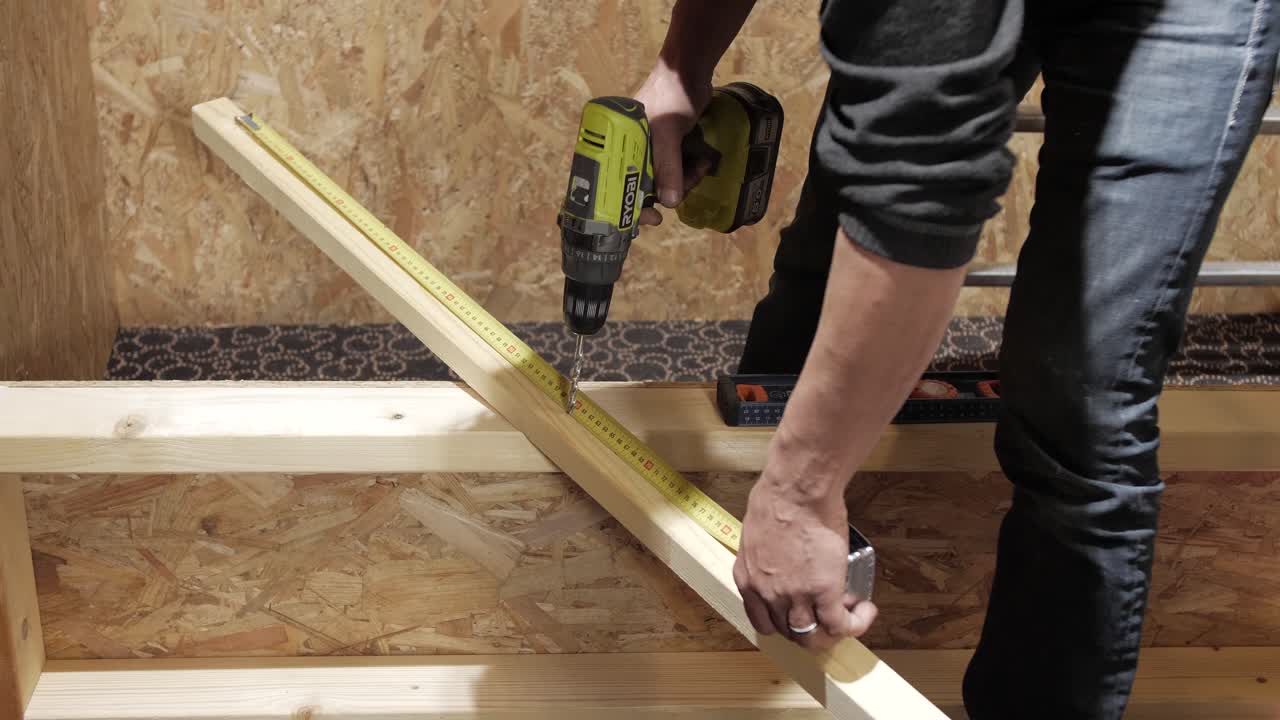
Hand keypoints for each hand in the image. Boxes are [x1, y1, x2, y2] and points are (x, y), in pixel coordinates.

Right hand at [632, 63, 713, 225]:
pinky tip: (702, 164)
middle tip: (685, 190)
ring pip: (662, 179)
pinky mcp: (668, 146)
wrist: (690, 71)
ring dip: (683, 181)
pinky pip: (674, 169)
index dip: (630, 206)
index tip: (652, 219)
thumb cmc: (671, 96)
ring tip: (700, 168)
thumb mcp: (668, 133)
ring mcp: (649, 149)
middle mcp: (630, 151)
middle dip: (666, 192)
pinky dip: (688, 171)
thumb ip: (668, 166)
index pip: (616, 185)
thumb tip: (669, 203)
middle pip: (643, 186)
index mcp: (618, 147)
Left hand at [733, 477, 877, 651]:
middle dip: (813, 626)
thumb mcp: (757, 534)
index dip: (786, 622)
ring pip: (812, 638)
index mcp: (748, 579)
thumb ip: (765, 556)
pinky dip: (855, 624)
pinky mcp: (823, 592)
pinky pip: (840, 625)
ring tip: (851, 612)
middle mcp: (767, 594)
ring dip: (833, 632)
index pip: (763, 622)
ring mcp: (794, 597)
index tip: (802, 611)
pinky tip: (865, 610)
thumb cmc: (778, 499)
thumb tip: (782, 557)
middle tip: (830, 610)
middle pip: (789, 633)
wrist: (797, 490)